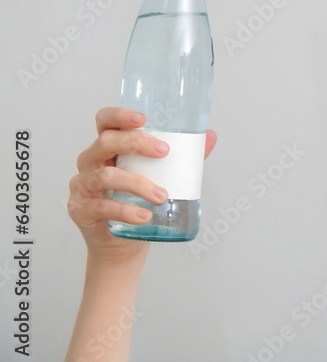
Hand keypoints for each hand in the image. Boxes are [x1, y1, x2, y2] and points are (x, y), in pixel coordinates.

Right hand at [67, 107, 216, 265]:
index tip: (143, 118)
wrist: (123, 246)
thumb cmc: (139, 203)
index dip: (119, 115)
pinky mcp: (81, 210)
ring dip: (138, 184)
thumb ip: (182, 157)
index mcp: (108, 148)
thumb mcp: (161, 176)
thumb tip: (210, 136)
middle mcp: (90, 162)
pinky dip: (127, 211)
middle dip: (136, 143)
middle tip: (164, 152)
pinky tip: (145, 216)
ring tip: (162, 195)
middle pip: (105, 142)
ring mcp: (82, 186)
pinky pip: (102, 207)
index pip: (105, 122)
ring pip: (106, 176)